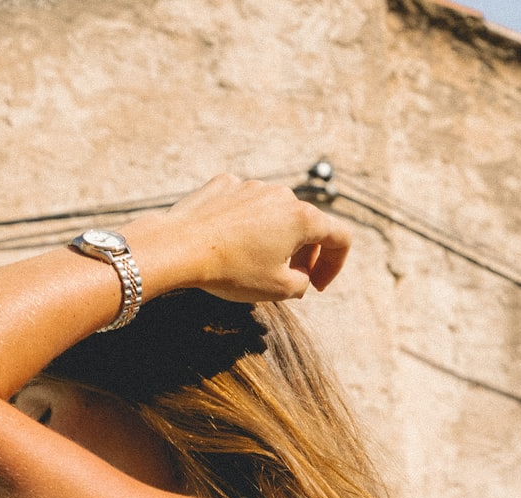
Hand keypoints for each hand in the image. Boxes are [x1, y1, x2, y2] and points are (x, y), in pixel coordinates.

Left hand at [147, 174, 351, 301]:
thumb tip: (300, 277)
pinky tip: (226, 244)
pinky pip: (243, 206)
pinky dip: (243, 225)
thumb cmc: (232, 270)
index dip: (334, 265)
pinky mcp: (223, 185)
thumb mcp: (277, 290)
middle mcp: (281, 195)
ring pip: (273, 214)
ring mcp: (251, 186)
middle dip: (303, 254)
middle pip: (306, 224)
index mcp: (302, 218)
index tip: (317, 285)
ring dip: (273, 238)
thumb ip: (302, 284)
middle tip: (289, 278)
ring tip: (252, 262)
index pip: (340, 237)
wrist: (179, 247)